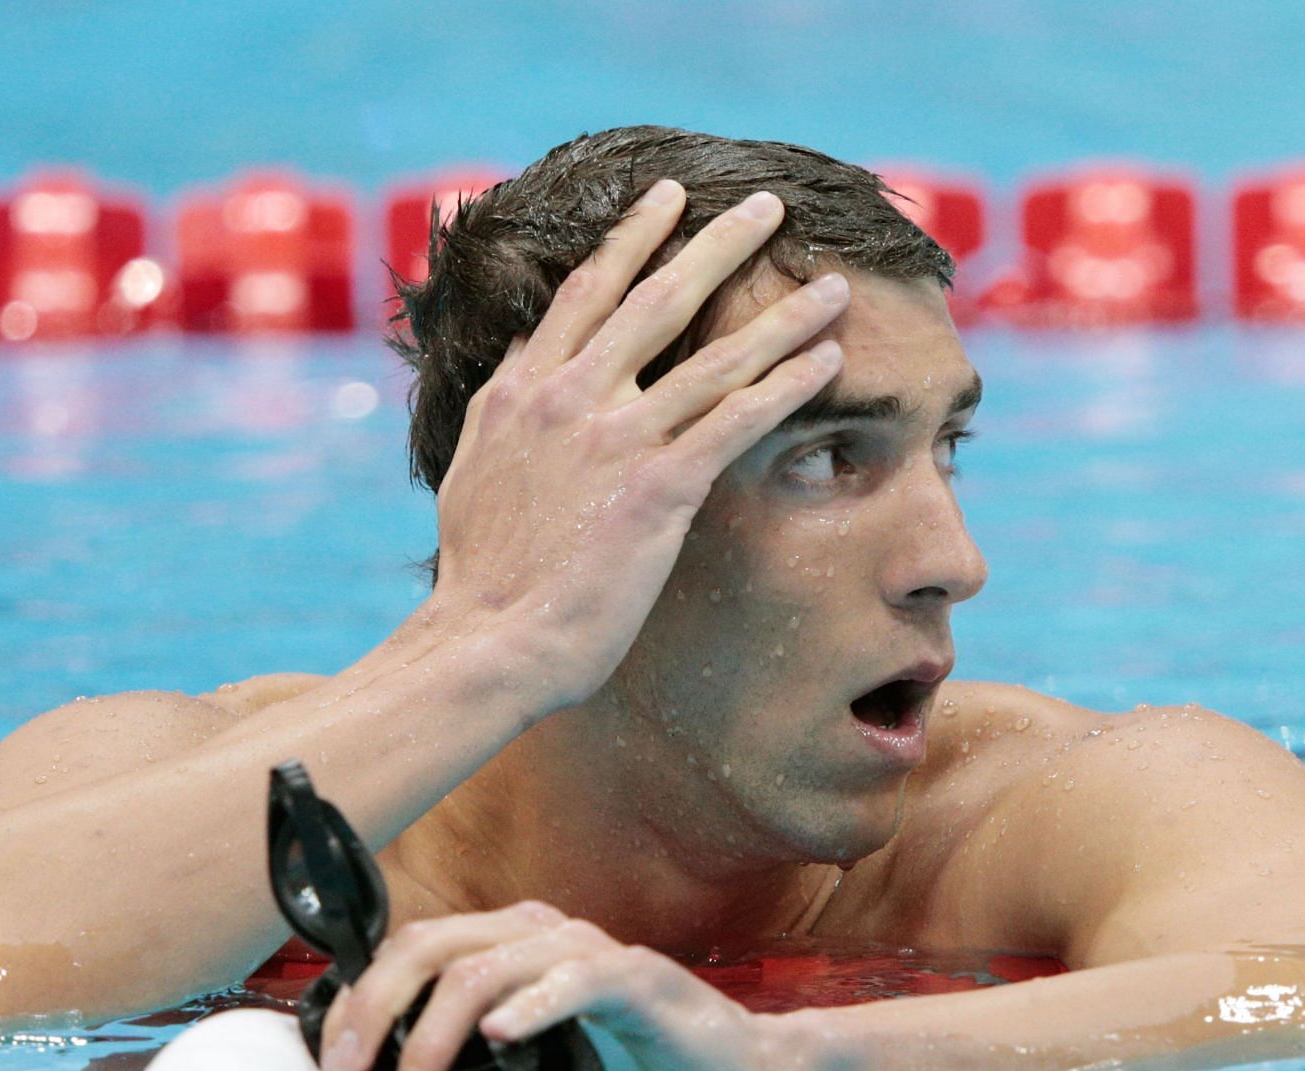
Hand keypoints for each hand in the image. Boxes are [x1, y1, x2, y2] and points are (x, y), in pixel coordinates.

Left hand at [315, 901, 789, 1070]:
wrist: (736, 1069)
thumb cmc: (635, 1060)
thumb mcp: (538, 1051)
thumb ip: (482, 1045)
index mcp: (513, 941)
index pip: (417, 947)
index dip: (365, 996)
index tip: (336, 1059)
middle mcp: (544, 932)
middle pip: (437, 946)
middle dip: (379, 1006)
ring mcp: (591, 950)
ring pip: (488, 970)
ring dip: (436, 1030)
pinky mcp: (638, 980)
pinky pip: (576, 981)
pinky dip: (532, 1007)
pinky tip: (502, 1036)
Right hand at [426, 180, 849, 708]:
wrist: (485, 638)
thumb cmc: (482, 572)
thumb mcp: (473, 465)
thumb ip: (504, 405)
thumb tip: (518, 362)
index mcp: (523, 388)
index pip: (588, 290)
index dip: (635, 237)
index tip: (670, 198)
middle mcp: (569, 396)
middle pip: (659, 298)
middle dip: (720, 243)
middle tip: (768, 204)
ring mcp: (614, 438)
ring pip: (715, 356)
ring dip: (782, 315)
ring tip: (831, 284)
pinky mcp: (656, 488)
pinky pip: (736, 420)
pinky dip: (787, 383)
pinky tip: (827, 359)